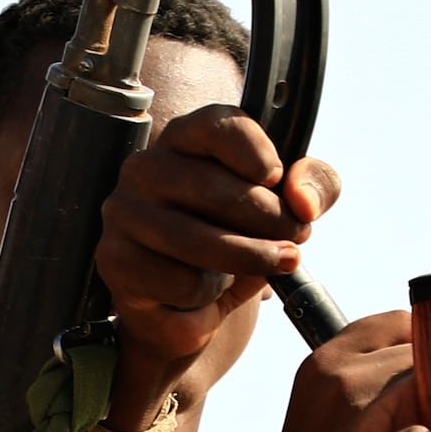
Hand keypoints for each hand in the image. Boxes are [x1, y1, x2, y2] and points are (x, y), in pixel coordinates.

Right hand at [93, 106, 338, 423]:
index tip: (276, 179)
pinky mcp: (116, 261)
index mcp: (184, 139)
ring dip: (250, 259)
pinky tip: (206, 290)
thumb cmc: (238, 240)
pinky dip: (208, 294)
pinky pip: (181, 282)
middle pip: (214, 187)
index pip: (215, 124)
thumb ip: (314, 186)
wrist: (192, 307)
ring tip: (270, 264)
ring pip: (199, 240)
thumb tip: (303, 201)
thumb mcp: (290, 207)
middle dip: (270, 219)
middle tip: (296, 238)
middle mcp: (145, 168)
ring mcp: (125, 214)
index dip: (256, 151)